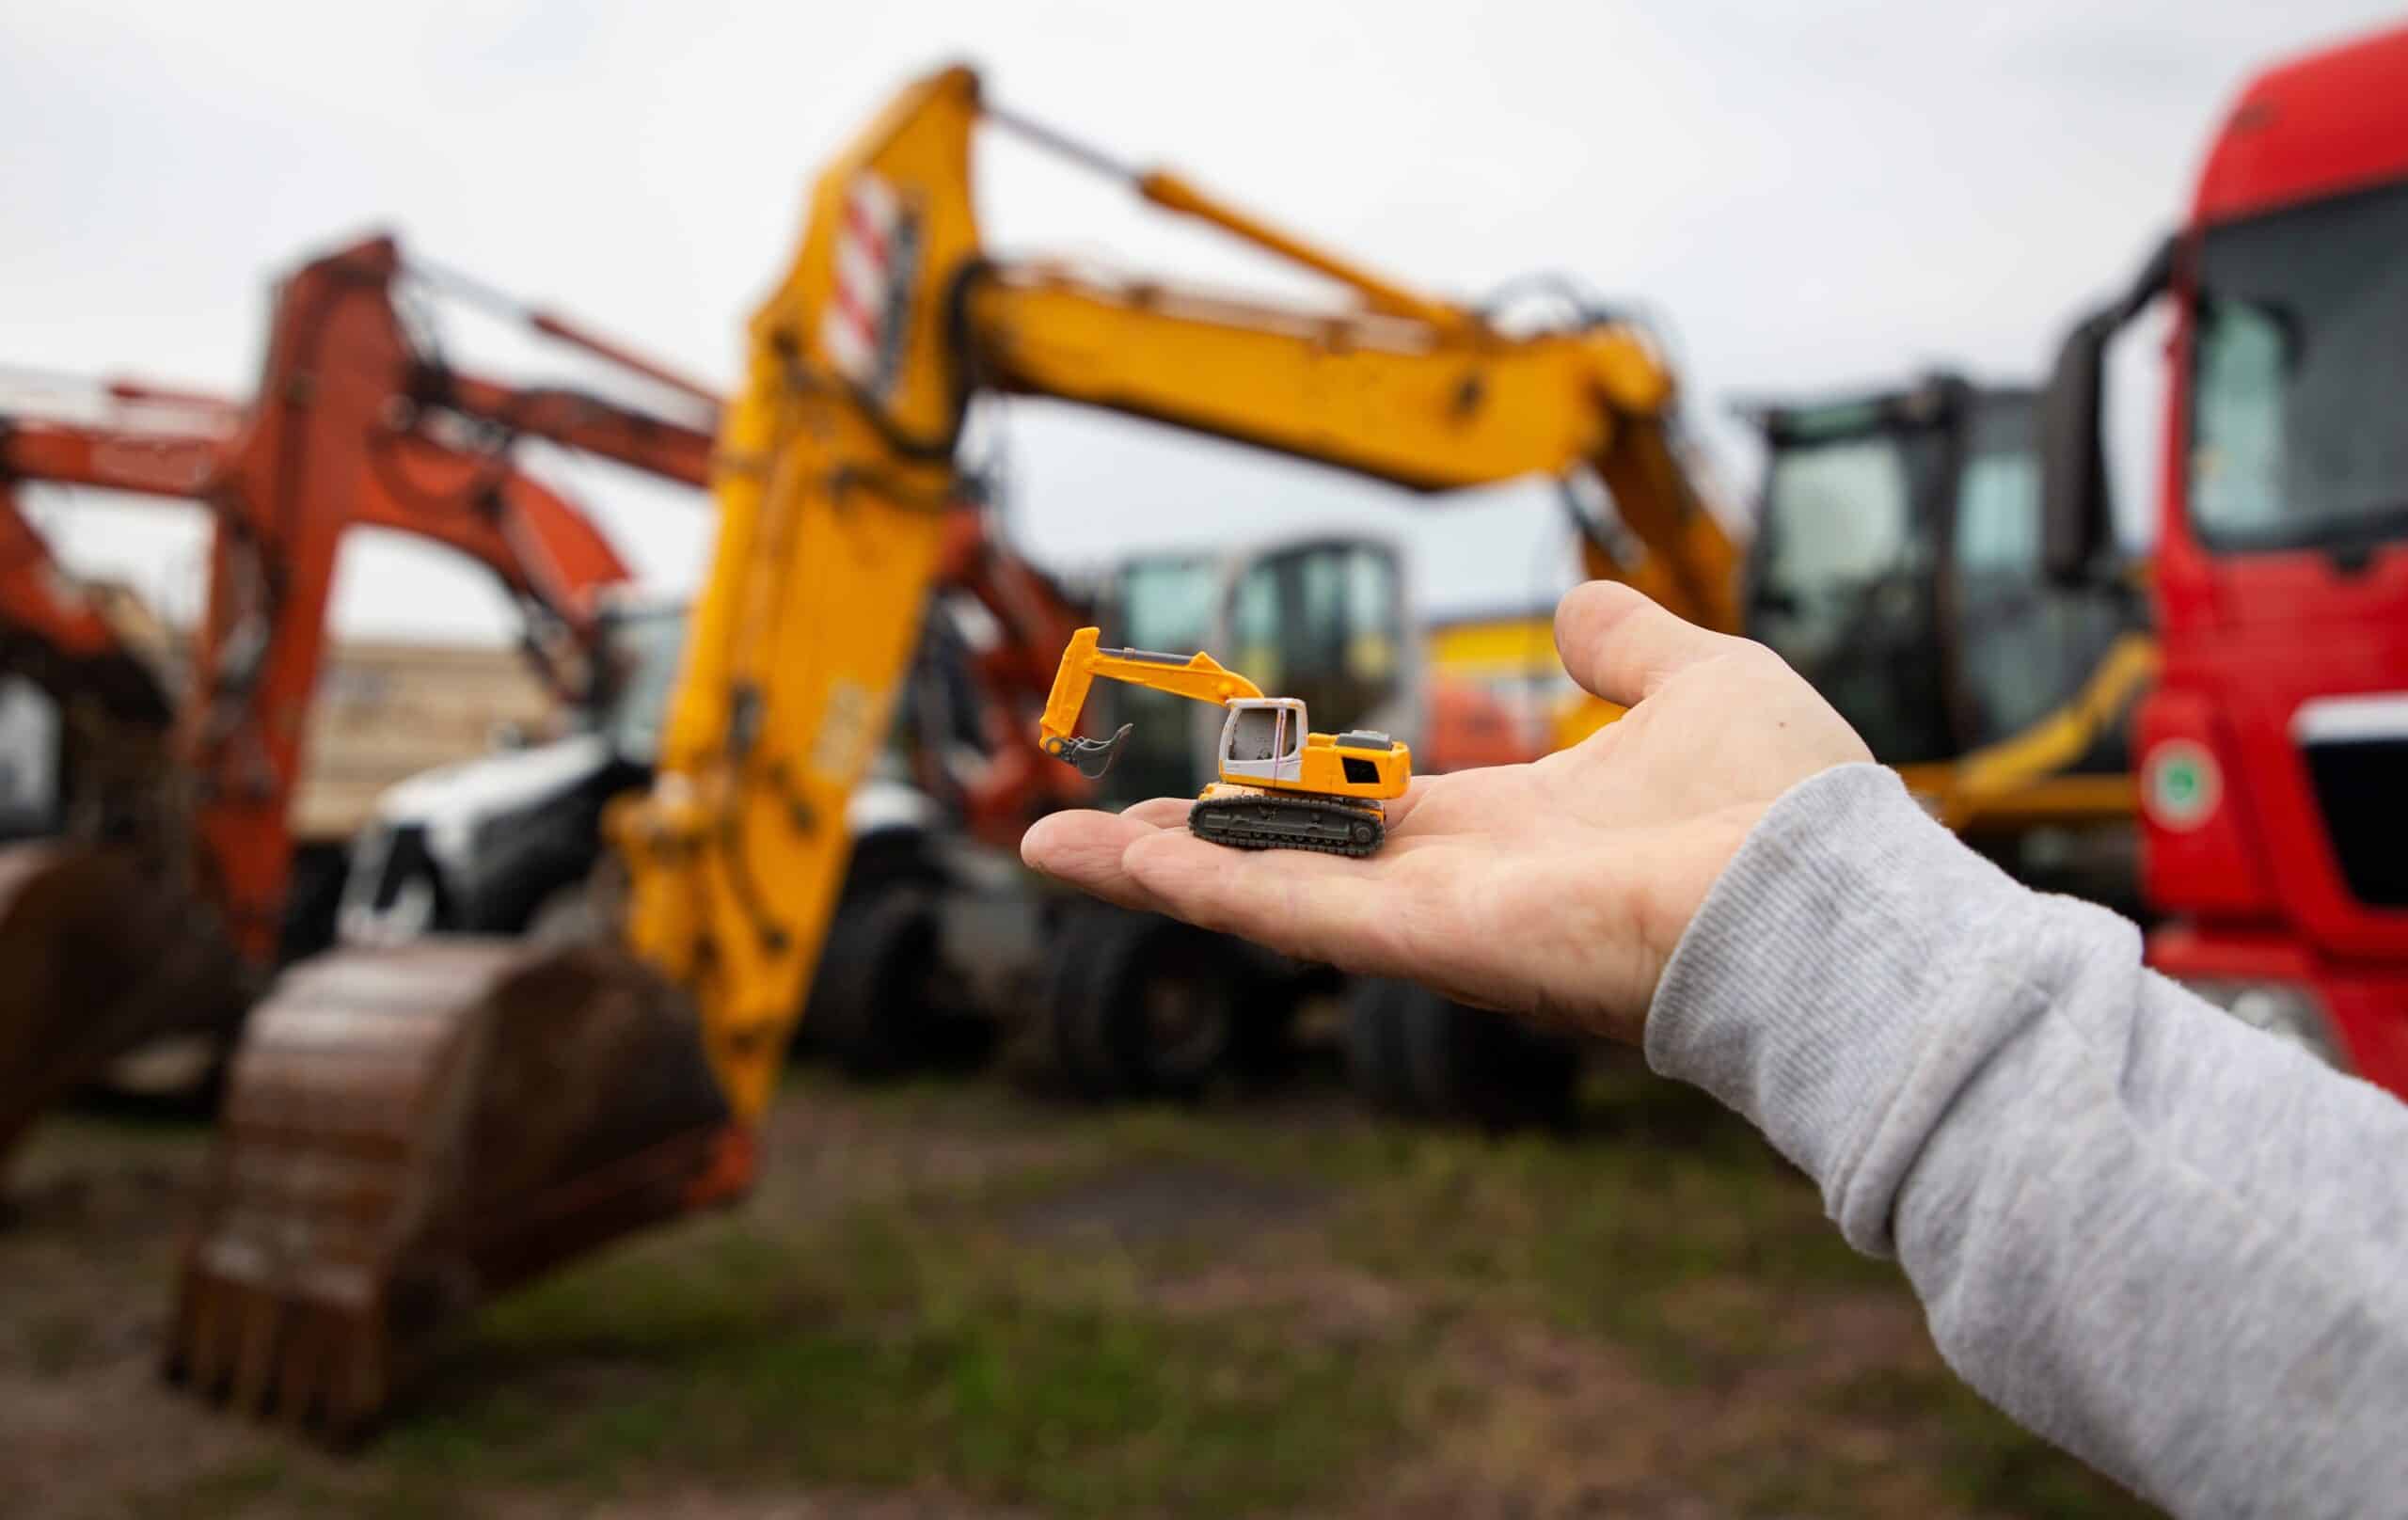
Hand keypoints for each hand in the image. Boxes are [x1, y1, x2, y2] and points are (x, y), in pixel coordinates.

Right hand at [1019, 581, 1869, 1043]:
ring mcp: (1436, 921)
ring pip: (1262, 893)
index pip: (1368, 814)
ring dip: (1153, 870)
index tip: (1216, 779)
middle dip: (1185, 852)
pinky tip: (1115, 858)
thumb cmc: (1790, 805)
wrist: (1831, 893)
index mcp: (1514, 832)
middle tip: (1083, 836)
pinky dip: (1198, 883)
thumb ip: (1629, 647)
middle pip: (1287, 865)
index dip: (1285, 796)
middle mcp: (1458, 888)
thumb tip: (1579, 605)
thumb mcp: (1701, 680)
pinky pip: (1291, 909)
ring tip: (1047, 846)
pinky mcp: (1432, 942)